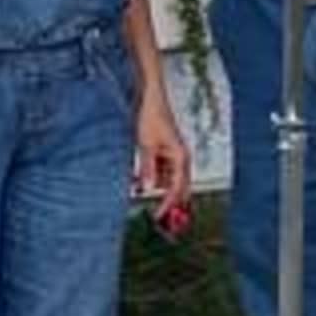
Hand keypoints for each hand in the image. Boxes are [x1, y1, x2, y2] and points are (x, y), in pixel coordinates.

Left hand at [133, 91, 192, 233]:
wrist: (150, 98)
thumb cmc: (151, 117)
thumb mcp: (145, 145)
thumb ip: (147, 168)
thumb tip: (148, 190)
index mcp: (180, 157)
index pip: (177, 189)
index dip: (168, 205)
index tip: (157, 217)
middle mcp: (180, 159)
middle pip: (177, 188)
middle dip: (166, 202)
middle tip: (155, 218)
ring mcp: (172, 156)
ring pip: (166, 181)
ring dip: (154, 188)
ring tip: (137, 193)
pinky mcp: (164, 152)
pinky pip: (159, 171)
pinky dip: (149, 177)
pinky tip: (135, 182)